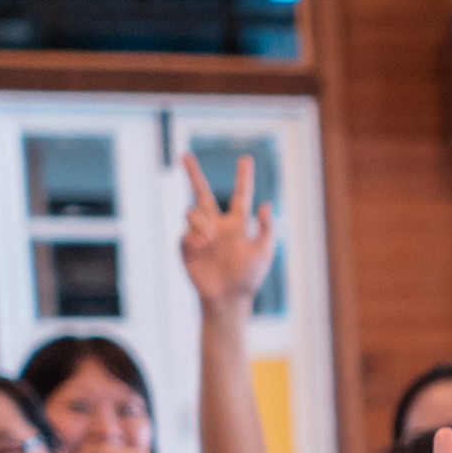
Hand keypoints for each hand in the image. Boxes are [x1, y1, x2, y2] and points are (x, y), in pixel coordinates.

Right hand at [179, 152, 277, 309]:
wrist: (228, 297)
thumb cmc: (249, 276)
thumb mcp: (263, 251)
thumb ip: (265, 228)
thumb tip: (266, 204)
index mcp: (237, 223)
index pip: (240, 195)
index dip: (244, 177)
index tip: (246, 159)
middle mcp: (217, 224)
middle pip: (201, 192)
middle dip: (193, 174)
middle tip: (185, 155)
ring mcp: (200, 234)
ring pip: (191, 212)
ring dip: (200, 222)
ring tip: (210, 239)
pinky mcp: (187, 246)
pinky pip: (186, 233)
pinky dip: (194, 238)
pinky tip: (202, 248)